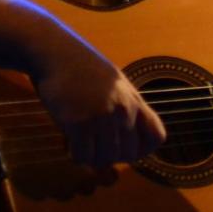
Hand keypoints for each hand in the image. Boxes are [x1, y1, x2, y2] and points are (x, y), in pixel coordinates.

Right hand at [31, 35, 165, 168]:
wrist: (56, 52)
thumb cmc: (83, 69)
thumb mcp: (115, 85)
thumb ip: (123, 109)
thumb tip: (121, 138)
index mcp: (135, 100)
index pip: (156, 137)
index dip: (143, 149)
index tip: (124, 146)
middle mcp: (123, 110)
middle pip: (129, 154)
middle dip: (112, 156)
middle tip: (95, 145)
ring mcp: (101, 117)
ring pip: (105, 159)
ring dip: (92, 157)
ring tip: (81, 143)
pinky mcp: (77, 122)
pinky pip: (83, 156)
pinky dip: (75, 156)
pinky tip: (68, 143)